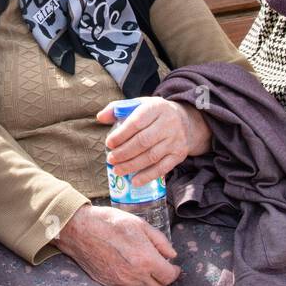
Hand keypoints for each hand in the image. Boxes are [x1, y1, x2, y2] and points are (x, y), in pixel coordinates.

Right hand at [54, 204, 180, 285]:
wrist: (80, 230)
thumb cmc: (110, 223)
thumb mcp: (140, 224)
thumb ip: (160, 241)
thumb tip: (171, 254)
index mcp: (146, 259)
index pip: (169, 276)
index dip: (174, 272)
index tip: (173, 266)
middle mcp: (135, 275)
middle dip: (163, 280)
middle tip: (161, 269)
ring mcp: (121, 282)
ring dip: (150, 285)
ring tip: (147, 271)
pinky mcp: (110, 285)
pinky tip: (133, 273)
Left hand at [95, 96, 211, 187]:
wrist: (185, 121)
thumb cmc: (154, 114)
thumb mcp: (139, 105)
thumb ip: (117, 109)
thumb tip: (100, 117)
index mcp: (156, 108)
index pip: (136, 122)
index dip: (121, 135)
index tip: (109, 143)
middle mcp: (168, 123)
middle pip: (143, 141)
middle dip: (124, 153)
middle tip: (111, 159)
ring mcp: (175, 140)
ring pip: (151, 156)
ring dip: (132, 166)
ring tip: (117, 170)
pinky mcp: (179, 154)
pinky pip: (163, 168)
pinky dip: (147, 176)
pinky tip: (134, 181)